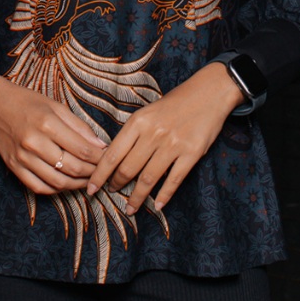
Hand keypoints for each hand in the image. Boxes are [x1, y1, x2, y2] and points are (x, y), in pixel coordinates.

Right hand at [0, 64, 107, 194]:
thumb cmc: (26, 101)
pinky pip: (39, 187)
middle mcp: (34, 142)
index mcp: (47, 123)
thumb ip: (79, 126)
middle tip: (102, 172)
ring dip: (77, 185)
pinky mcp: (14, 167)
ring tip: (88, 180)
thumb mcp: (55, 105)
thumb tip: (101, 145)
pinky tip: (66, 184)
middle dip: (92, 173)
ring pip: (57, 182)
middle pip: (72, 168)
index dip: (99, 158)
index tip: (109, 159)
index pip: (82, 149)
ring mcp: (22, 158)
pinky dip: (56, 190)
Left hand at [86, 62, 244, 212]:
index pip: (112, 154)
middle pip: (127, 169)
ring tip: (130, 208)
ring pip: (148, 179)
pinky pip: (173, 180)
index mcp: (138, 121)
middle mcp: (153, 134)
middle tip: (112, 193)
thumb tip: (114, 158)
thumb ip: (133, 133)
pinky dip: (164, 196)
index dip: (99, 174)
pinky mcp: (191, 153)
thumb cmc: (175, 102)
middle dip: (116, 185)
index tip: (91, 188)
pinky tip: (158, 205)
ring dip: (137, 197)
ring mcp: (173, 145)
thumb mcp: (148, 111)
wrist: (209, 92)